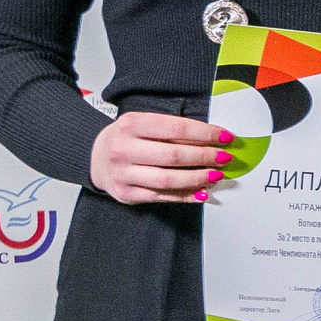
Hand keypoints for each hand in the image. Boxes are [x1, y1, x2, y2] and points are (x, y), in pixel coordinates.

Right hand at [90, 110, 230, 204]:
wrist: (95, 156)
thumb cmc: (128, 138)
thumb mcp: (143, 123)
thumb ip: (172, 129)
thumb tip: (212, 139)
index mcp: (131, 124)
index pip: (176, 128)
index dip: (205, 133)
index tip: (225, 136)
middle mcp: (124, 149)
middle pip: (173, 155)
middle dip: (205, 157)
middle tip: (224, 157)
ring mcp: (123, 173)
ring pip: (168, 179)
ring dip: (198, 178)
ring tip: (216, 175)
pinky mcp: (127, 193)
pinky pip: (162, 197)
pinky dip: (186, 195)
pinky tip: (202, 191)